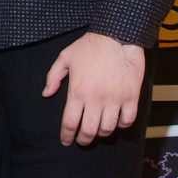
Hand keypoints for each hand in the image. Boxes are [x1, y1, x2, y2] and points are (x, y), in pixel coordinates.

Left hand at [43, 32, 144, 146]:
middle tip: (82, 140)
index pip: (70, 123)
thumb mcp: (65, 57)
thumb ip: (53, 77)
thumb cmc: (90, 46)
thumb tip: (46, 94)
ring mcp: (115, 99)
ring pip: (108, 129)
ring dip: (101, 134)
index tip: (66, 141)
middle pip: (89, 131)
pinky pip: (128, 120)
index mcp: (78, 91)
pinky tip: (116, 122)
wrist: (118, 36)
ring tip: (98, 131)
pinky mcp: (131, 97)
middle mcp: (96, 99)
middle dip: (83, 139)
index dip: (67, 135)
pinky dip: (122, 125)